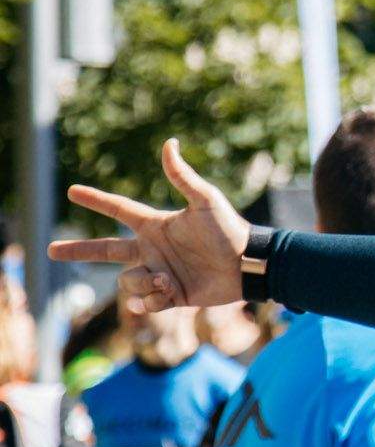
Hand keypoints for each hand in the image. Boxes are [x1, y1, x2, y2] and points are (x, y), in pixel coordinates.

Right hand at [52, 140, 251, 312]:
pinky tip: (169, 292)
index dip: (96, 200)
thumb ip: (183, 176)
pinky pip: (147, 303)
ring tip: (168, 280)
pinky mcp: (172, 295)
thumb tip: (170, 143)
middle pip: (105, 249)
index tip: (72, 191)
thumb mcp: (206, 201)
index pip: (118, 210)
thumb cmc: (230, 230)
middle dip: (79, 250)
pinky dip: (153, 300)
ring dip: (143, 282)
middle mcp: (153, 249)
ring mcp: (161, 273)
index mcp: (156, 225)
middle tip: (51, 250)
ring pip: (128, 281)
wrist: (250, 265)